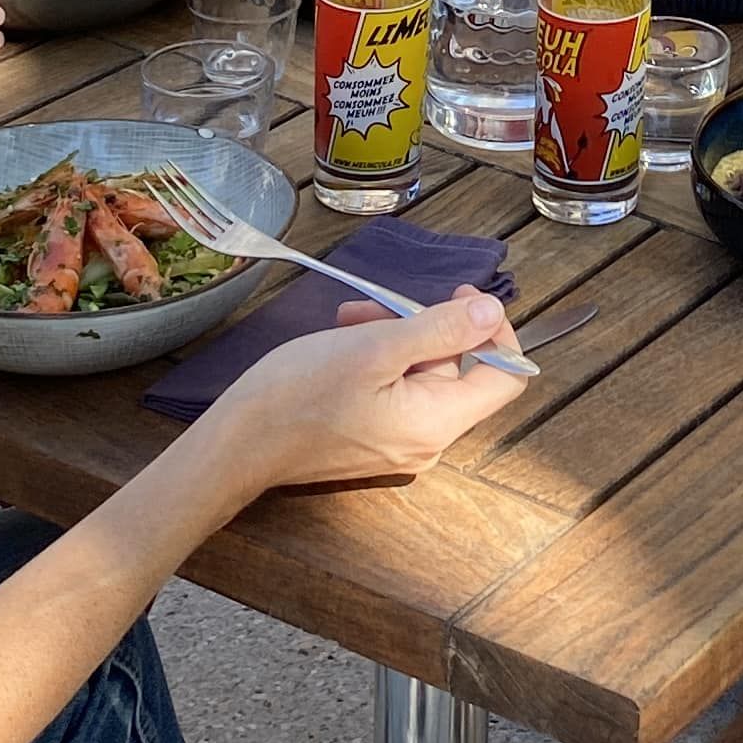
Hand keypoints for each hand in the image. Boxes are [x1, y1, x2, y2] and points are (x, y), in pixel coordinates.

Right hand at [201, 293, 528, 487]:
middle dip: (429, 326)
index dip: (495, 331)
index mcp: (438, 421)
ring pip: (423, 376)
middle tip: (384, 303)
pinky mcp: (372, 440)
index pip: (506, 377)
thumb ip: (440, 330)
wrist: (236, 447)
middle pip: (459, 372)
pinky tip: (344, 339)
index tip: (462, 295)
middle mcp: (428, 440)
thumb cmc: (300, 394)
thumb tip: (491, 312)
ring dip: (397, 336)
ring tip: (352, 317)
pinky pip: (397, 392)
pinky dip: (379, 359)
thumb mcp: (375, 347)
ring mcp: (399, 443)